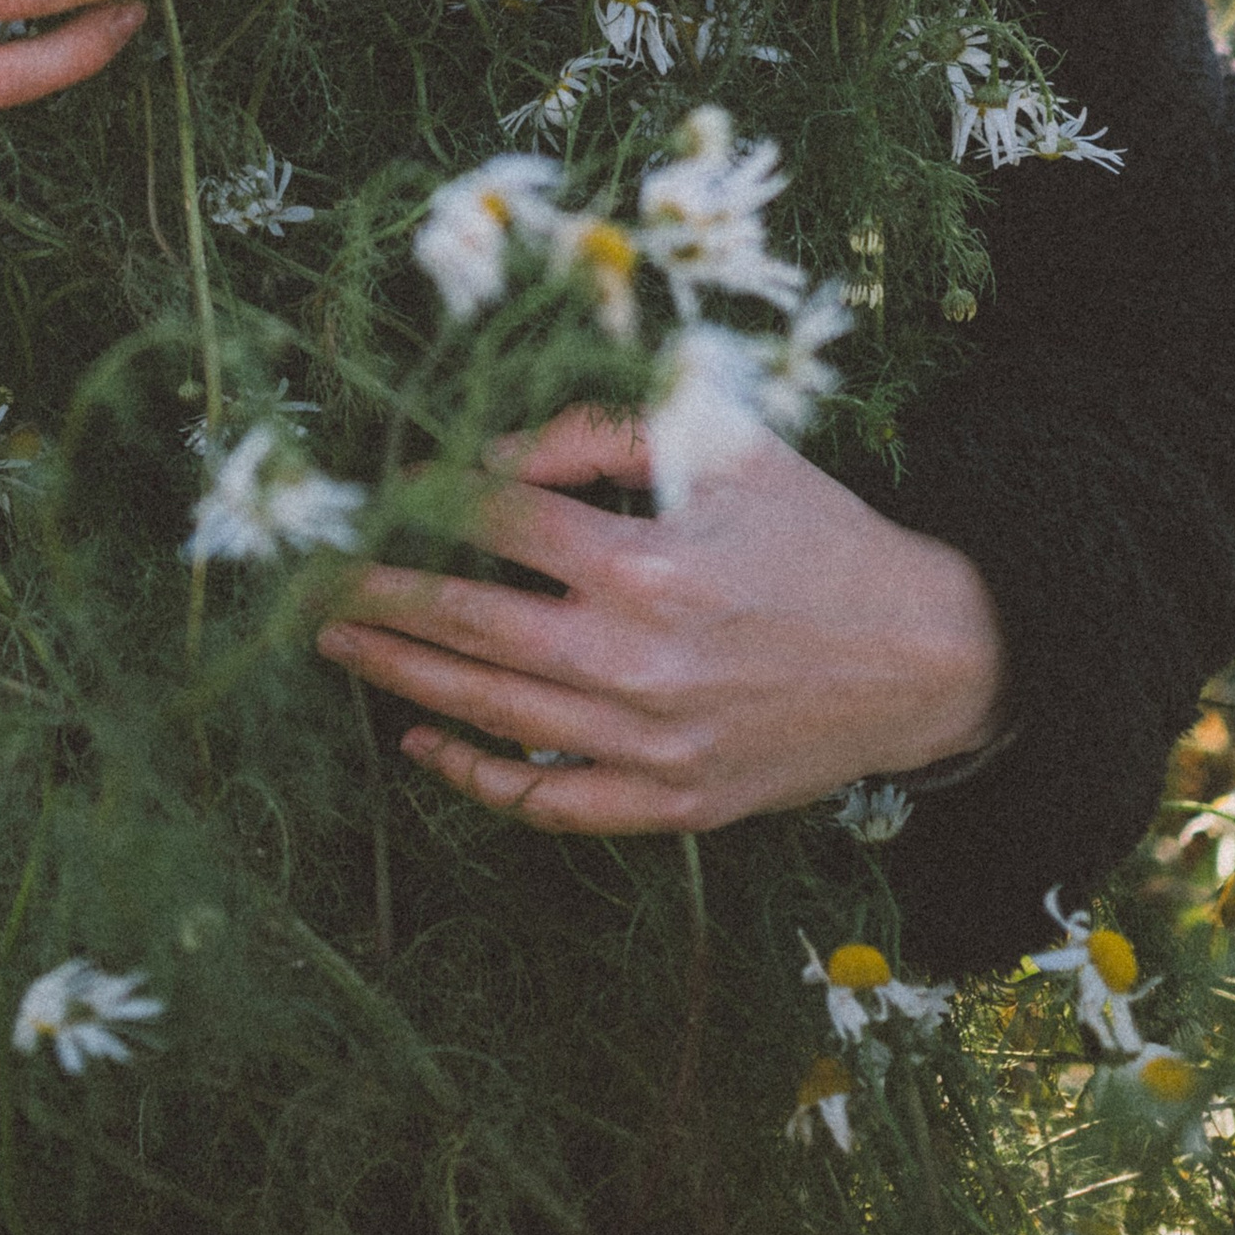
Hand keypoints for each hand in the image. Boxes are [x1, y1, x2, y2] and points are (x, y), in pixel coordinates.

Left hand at [313, 405, 1003, 834]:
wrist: (926, 655)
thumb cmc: (819, 532)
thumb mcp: (725, 444)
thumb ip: (602, 430)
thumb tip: (495, 453)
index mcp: (646, 563)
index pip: (496, 523)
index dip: (426, 497)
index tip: (376, 486)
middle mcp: (638, 660)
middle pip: (468, 626)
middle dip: (377, 595)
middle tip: (307, 579)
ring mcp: (652, 743)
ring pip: (492, 714)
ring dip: (401, 675)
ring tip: (336, 643)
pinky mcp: (675, 803)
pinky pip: (552, 803)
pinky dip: (479, 779)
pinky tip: (422, 746)